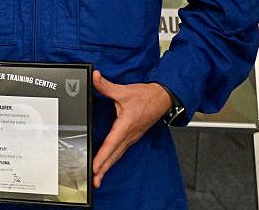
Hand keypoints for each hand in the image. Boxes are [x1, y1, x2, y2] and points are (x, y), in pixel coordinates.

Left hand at [91, 70, 171, 187]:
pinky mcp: (133, 137)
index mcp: (127, 125)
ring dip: (108, 167)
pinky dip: (113, 160)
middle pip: (114, 155)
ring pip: (118, 155)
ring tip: (98, 178)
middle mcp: (130, 134)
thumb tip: (94, 77)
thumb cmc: (146, 96)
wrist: (164, 98)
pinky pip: (121, 151)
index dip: (103, 156)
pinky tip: (107, 165)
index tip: (95, 166)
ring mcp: (132, 137)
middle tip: (93, 180)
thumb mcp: (124, 90)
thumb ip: (106, 85)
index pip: (111, 144)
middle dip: (104, 169)